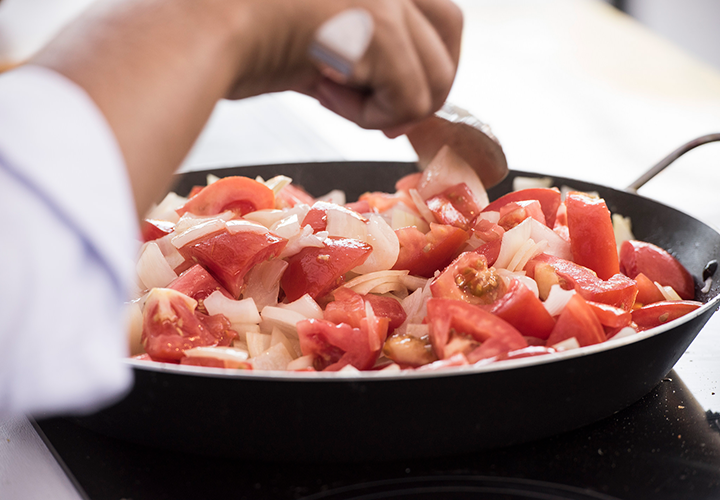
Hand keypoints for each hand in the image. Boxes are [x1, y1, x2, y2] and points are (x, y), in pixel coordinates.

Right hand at [229, 0, 462, 130]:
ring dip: (387, 105)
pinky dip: (369, 116)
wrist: (207, 32)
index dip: (424, 63)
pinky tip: (326, 93)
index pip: (440, 15)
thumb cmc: (250, 34)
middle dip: (420, 87)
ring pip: (434, 78)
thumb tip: (405, 111)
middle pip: (451, 37)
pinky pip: (408, 100)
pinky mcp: (380, 25)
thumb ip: (372, 56)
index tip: (388, 96)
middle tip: (375, 110)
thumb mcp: (326, 32)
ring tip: (334, 94)